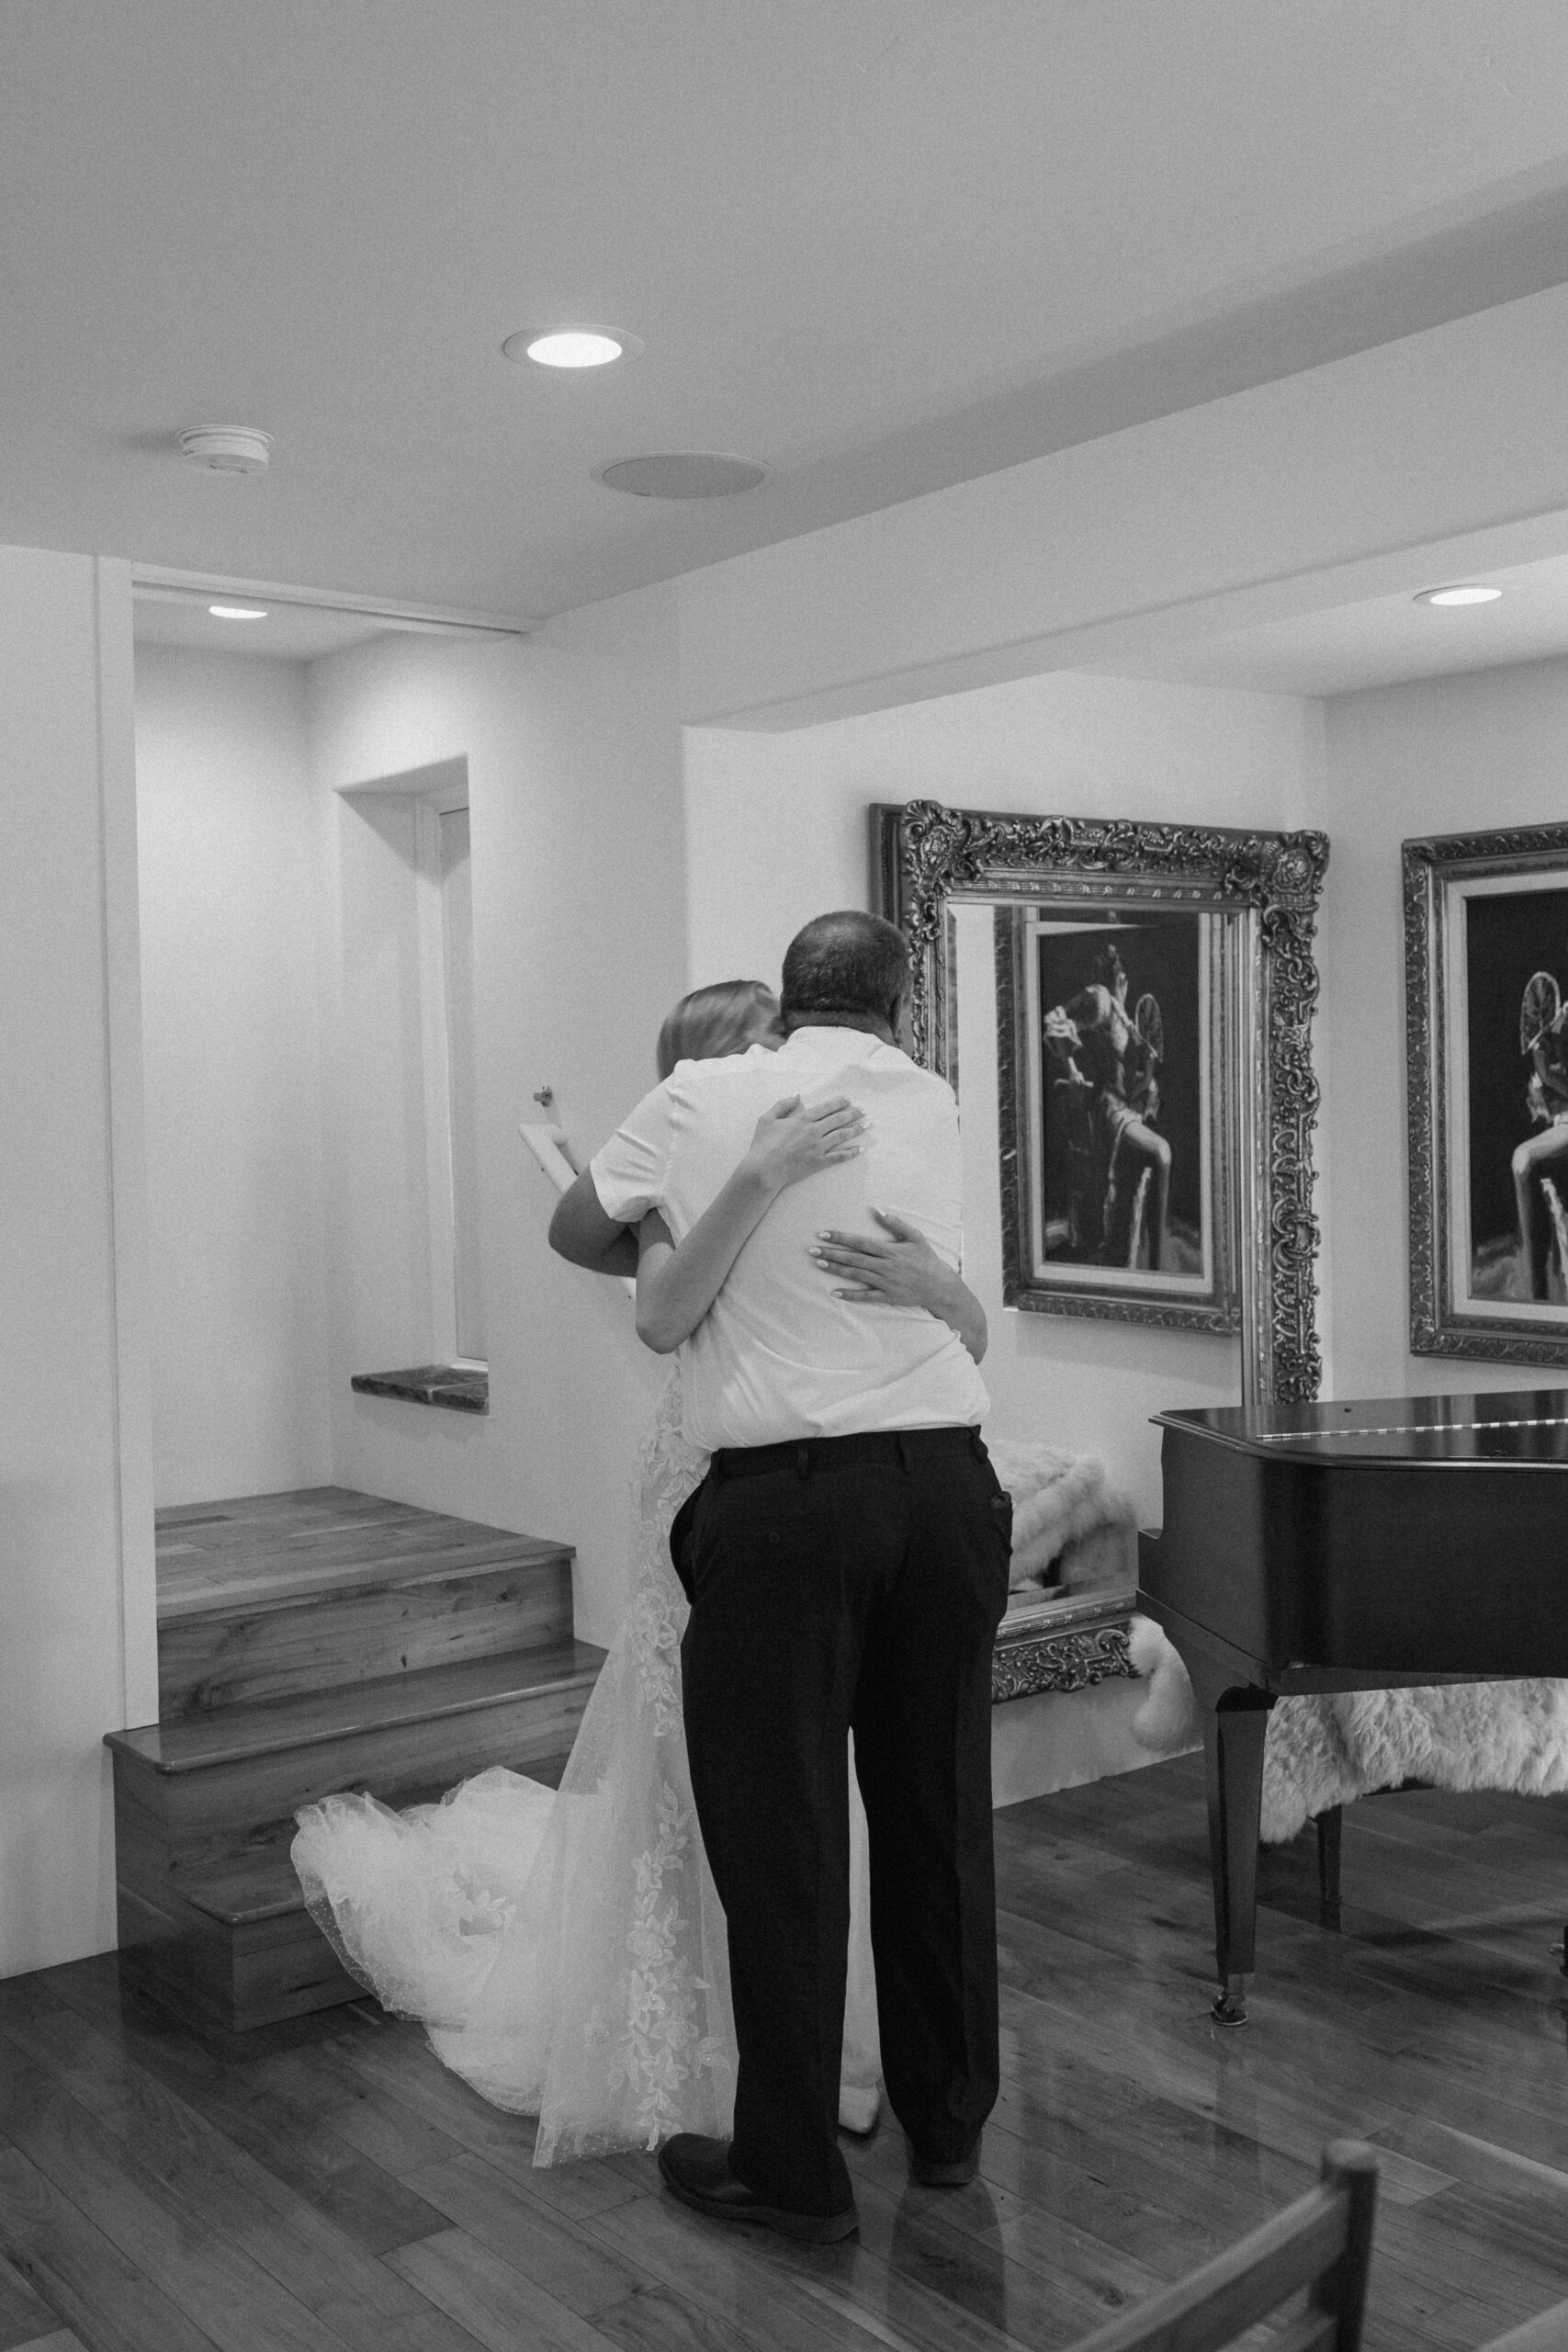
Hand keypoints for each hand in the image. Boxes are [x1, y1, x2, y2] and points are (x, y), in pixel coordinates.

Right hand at [743, 1094, 865, 1192]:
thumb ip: (782, 1105)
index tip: (849, 1100)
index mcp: (802, 1119)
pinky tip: (860, 1149)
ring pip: (842, 1136)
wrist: (764, 1169)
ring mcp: (818, 1147)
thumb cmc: (763, 1144)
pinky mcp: (819, 1162)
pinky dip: (851, 1153)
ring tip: (866, 1125)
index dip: (839, 1102)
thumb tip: (796, 1095)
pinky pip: (839, 1157)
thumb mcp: (767, 1119)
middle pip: (838, 1120)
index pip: (826, 1108)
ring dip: (856, 1129)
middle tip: (863, 1111)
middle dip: (853, 1114)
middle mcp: (814, 1131)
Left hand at [809, 1209, 957, 1312]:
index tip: (823, 1234)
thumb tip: (877, 1210)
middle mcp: (884, 1266)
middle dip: (831, 1253)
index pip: (860, 1242)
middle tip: (812, 1250)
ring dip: (836, 1270)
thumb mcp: (915, 1237)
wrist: (939, 1285)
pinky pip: (866, 1296)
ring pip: (856, 1275)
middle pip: (853, 1259)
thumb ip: (895, 1223)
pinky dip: (850, 1295)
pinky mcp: (887, 1296)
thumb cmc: (926, 1258)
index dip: (841, 1237)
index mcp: (890, 1251)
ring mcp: (885, 1282)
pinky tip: (835, 1292)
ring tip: (819, 1264)